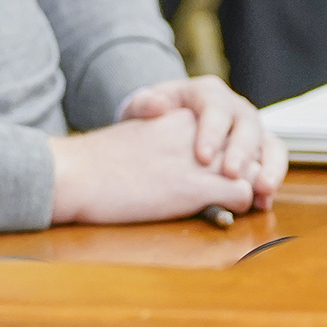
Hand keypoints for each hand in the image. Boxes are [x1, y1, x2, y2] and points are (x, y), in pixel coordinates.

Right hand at [48, 108, 256, 223]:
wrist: (76, 174)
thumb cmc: (98, 163)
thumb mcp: (140, 136)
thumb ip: (168, 139)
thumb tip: (186, 158)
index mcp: (179, 115)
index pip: (227, 129)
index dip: (231, 152)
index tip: (226, 171)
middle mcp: (195, 131)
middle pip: (244, 149)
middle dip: (246, 171)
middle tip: (240, 190)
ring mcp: (200, 159)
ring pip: (250, 171)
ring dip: (247, 189)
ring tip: (233, 202)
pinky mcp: (199, 186)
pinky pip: (243, 194)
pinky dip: (240, 205)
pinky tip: (223, 211)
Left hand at [119, 74, 288, 208]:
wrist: (165, 125)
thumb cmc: (154, 115)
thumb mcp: (142, 106)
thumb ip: (144, 104)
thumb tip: (157, 105)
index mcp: (208, 93)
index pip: (215, 108)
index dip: (212, 132)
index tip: (202, 157)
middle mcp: (235, 108)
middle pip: (248, 126)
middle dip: (241, 151)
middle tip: (230, 175)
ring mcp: (251, 130)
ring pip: (271, 143)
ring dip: (270, 167)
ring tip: (262, 190)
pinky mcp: (260, 150)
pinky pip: (273, 163)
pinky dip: (271, 181)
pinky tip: (263, 202)